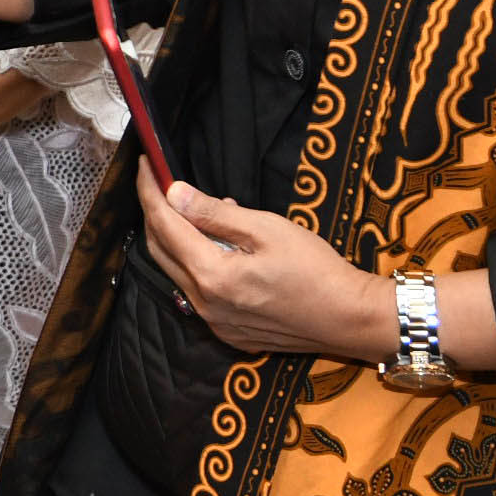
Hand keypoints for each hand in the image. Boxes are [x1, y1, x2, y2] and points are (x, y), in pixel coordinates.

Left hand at [135, 174, 393, 362]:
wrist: (349, 319)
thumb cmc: (316, 269)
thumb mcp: (267, 229)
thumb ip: (215, 213)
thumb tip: (174, 194)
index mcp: (211, 276)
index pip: (163, 225)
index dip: (150, 191)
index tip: (146, 164)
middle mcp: (203, 304)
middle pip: (160, 250)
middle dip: (155, 213)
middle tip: (161, 183)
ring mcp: (214, 322)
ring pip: (176, 272)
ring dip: (178, 239)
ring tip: (202, 211)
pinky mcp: (227, 331)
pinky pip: (196, 291)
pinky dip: (197, 263)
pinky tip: (220, 246)